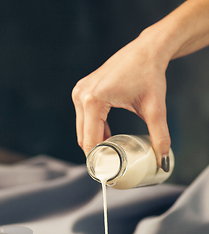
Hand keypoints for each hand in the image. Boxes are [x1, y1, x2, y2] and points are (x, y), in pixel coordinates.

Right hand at [71, 33, 170, 165]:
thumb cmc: (149, 74)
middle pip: (83, 137)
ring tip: (110, 155)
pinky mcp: (82, 90)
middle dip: (95, 154)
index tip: (106, 175)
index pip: (90, 140)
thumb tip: (162, 160)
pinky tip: (107, 138)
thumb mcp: (155, 108)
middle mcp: (82, 95)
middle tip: (110, 168)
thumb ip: (159, 135)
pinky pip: (84, 119)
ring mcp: (79, 91)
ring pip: (82, 129)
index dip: (97, 160)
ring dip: (94, 142)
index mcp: (94, 100)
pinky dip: (94, 130)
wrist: (147, 50)